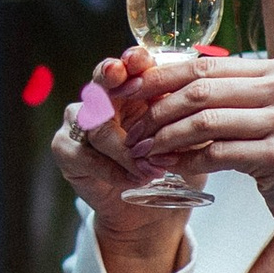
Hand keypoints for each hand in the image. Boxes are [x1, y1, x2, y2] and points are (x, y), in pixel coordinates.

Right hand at [51, 48, 190, 272]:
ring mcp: (80, 123)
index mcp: (133, 90)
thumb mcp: (188, 140)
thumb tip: (207, 100)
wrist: (151, 213)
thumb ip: (190, 118)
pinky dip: (111, 168)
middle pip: (100, 81)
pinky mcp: (67, 151)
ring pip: (95, 124)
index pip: (128, 65)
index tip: (142, 59)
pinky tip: (132, 179)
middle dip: (108, 76)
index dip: (131, 60)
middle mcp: (102, 100)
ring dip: (125, 147)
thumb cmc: (170, 167)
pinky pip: (83, 153)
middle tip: (117, 74)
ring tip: (153, 168)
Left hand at [121, 49, 273, 243]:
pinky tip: (169, 168)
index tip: (129, 93)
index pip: (204, 64)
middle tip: (132, 129)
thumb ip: (229, 97)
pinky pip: (218, 154)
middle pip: (200, 89)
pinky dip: (186, 161)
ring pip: (204, 121)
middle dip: (157, 110)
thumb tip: (163, 87)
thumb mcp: (269, 116)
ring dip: (166, 138)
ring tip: (144, 151)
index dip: (160, 78)